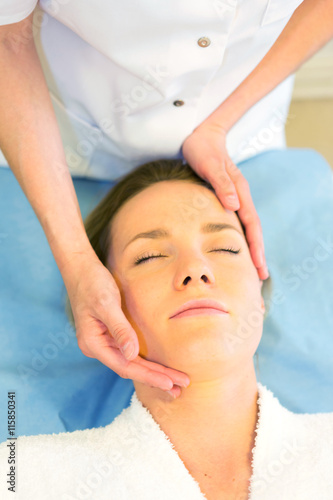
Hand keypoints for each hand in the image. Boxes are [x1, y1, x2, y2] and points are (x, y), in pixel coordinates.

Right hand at [63, 252, 189, 397]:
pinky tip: (159, 367)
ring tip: (175, 383)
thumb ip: (119, 329)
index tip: (170, 383)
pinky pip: (130, 352)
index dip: (148, 376)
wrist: (81, 269)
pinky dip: (145, 361)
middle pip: (129, 368)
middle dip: (155, 379)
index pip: (125, 366)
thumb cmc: (92, 283)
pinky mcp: (110, 335)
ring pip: (131, 362)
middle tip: (180, 389)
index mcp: (93, 343)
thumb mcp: (106, 304)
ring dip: (153, 372)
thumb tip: (131, 355)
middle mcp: (98, 347)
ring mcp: (103, 342)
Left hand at [182, 122, 268, 279]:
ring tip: (253, 268)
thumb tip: (234, 206)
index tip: (258, 265)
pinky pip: (237, 222)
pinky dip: (240, 238)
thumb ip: (221, 183)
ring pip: (247, 227)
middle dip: (258, 253)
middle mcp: (240, 196)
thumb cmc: (203, 149)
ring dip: (250, 247)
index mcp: (239, 190)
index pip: (251, 224)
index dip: (255, 246)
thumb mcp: (209, 164)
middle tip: (261, 277)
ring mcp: (235, 198)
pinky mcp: (227, 198)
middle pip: (253, 229)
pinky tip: (236, 249)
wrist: (202, 136)